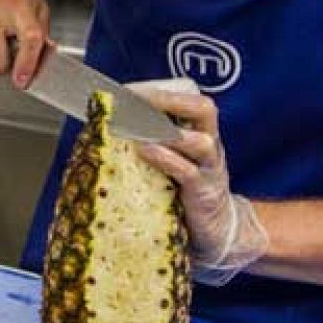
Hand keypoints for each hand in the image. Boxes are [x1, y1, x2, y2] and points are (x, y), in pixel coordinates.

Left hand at [133, 79, 268, 285]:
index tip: (128, 90)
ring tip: (137, 125)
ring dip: (167, 130)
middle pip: (204, 110)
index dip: (161, 92)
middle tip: (137, 99)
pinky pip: (189, 172)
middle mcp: (210, 146)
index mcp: (201, 133)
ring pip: (200, 140)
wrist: (217, 232)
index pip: (189, 101)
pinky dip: (166, 159)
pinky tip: (144, 151)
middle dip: (170, 100)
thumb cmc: (186, 192)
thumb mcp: (172, 163)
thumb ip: (151, 144)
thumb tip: (106, 129)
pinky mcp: (204, 194)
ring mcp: (210, 169)